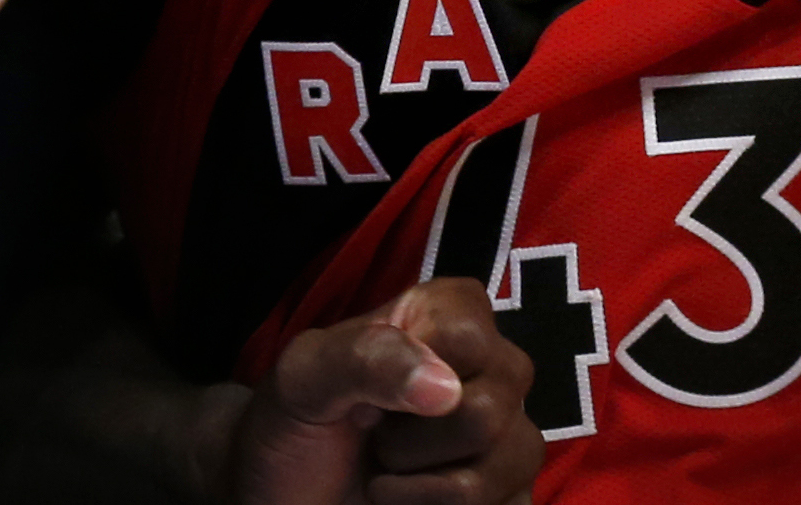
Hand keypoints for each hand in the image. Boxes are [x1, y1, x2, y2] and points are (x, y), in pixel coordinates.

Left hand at [212, 278, 541, 504]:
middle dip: (410, 444)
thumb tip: (444, 388)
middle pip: (489, 411)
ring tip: (392, 474)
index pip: (466, 338)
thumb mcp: (303, 378)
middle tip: (376, 439)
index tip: (367, 390)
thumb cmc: (295, 424)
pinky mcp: (510, 490)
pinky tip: (417, 502)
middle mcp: (492, 366)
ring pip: (512, 463)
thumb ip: (363, 359)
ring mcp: (508, 432)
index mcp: (449, 314)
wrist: (287, 494)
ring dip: (429, 489)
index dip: (405, 376)